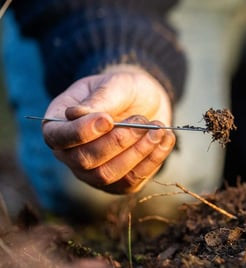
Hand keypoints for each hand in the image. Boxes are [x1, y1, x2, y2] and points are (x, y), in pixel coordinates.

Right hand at [42, 64, 175, 193]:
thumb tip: (76, 114)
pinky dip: (152, 161)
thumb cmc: (123, 90)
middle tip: (143, 120)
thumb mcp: (114, 85)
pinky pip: (129, 182)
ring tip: (158, 129)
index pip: (57, 137)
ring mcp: (91, 172)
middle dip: (119, 141)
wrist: (144, 101)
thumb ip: (99, 99)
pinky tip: (166, 140)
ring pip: (107, 175)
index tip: (108, 119)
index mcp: (58, 124)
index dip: (81, 132)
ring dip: (137, 152)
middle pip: (85, 160)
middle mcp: (69, 153)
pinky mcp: (117, 182)